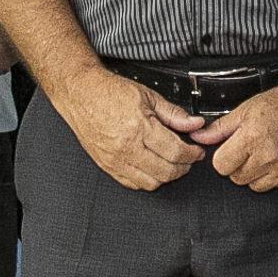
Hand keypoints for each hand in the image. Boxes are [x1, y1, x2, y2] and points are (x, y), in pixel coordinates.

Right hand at [54, 67, 206, 190]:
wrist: (81, 94)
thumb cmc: (110, 92)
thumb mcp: (148, 96)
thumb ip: (174, 113)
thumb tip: (194, 124)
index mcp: (138, 128)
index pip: (175, 152)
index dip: (192, 154)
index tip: (196, 151)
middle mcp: (126, 148)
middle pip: (165, 172)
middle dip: (183, 167)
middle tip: (188, 158)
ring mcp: (115, 160)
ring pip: (150, 183)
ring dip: (166, 176)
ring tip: (172, 163)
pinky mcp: (107, 166)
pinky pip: (132, 184)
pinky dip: (147, 180)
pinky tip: (152, 168)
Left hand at [203, 78, 277, 191]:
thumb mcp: (245, 110)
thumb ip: (220, 128)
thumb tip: (199, 137)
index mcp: (252, 138)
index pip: (221, 166)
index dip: (223, 157)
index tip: (230, 150)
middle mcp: (268, 156)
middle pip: (237, 178)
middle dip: (239, 165)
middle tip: (249, 149)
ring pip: (255, 186)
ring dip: (255, 174)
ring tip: (263, 154)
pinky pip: (275, 186)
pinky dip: (273, 176)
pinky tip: (277, 159)